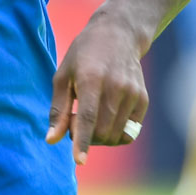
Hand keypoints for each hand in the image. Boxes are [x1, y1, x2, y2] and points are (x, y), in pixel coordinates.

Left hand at [45, 16, 148, 164]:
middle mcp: (116, 87)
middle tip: (75, 123)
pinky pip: (131, 132)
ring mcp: (133, 93)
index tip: (79, 161)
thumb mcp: (63, 75)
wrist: (118, 34)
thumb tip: (51, 140)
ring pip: (117, 135)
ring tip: (90, 118)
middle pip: (103, 131)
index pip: (89, 117)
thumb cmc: (83, 54)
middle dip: (87, 139)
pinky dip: (115, 133)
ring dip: (100, 138)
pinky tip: (106, 117)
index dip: (83, 141)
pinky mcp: (143, 100)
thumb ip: (58, 110)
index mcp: (92, 78)